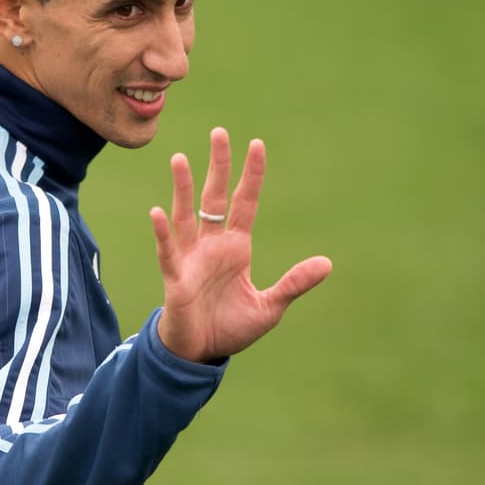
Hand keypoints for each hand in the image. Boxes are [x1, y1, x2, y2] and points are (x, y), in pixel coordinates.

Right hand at [150, 127, 331, 363]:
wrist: (200, 353)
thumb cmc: (230, 328)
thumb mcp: (270, 306)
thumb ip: (293, 283)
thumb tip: (326, 263)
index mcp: (236, 248)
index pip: (245, 202)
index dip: (251, 175)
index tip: (257, 144)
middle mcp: (212, 245)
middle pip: (214, 196)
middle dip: (218, 165)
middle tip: (219, 132)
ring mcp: (191, 257)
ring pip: (186, 214)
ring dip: (183, 188)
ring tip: (180, 158)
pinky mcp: (176, 276)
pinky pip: (168, 249)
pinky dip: (162, 231)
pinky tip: (158, 211)